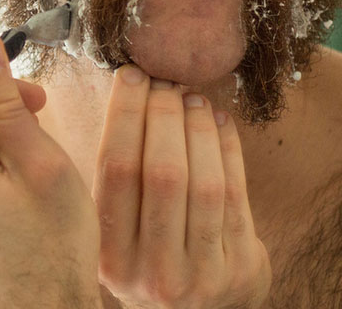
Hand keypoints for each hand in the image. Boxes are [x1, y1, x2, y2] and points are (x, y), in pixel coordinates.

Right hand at [93, 65, 271, 307]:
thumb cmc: (143, 257)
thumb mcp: (112, 235)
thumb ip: (111, 187)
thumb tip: (122, 101)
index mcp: (109, 256)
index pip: (115, 171)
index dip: (124, 116)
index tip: (130, 77)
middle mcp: (152, 270)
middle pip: (161, 174)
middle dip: (163, 115)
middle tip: (164, 81)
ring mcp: (202, 274)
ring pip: (203, 182)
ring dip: (197, 128)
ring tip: (191, 96)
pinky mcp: (241, 269)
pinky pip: (236, 195)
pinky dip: (228, 150)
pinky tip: (218, 121)